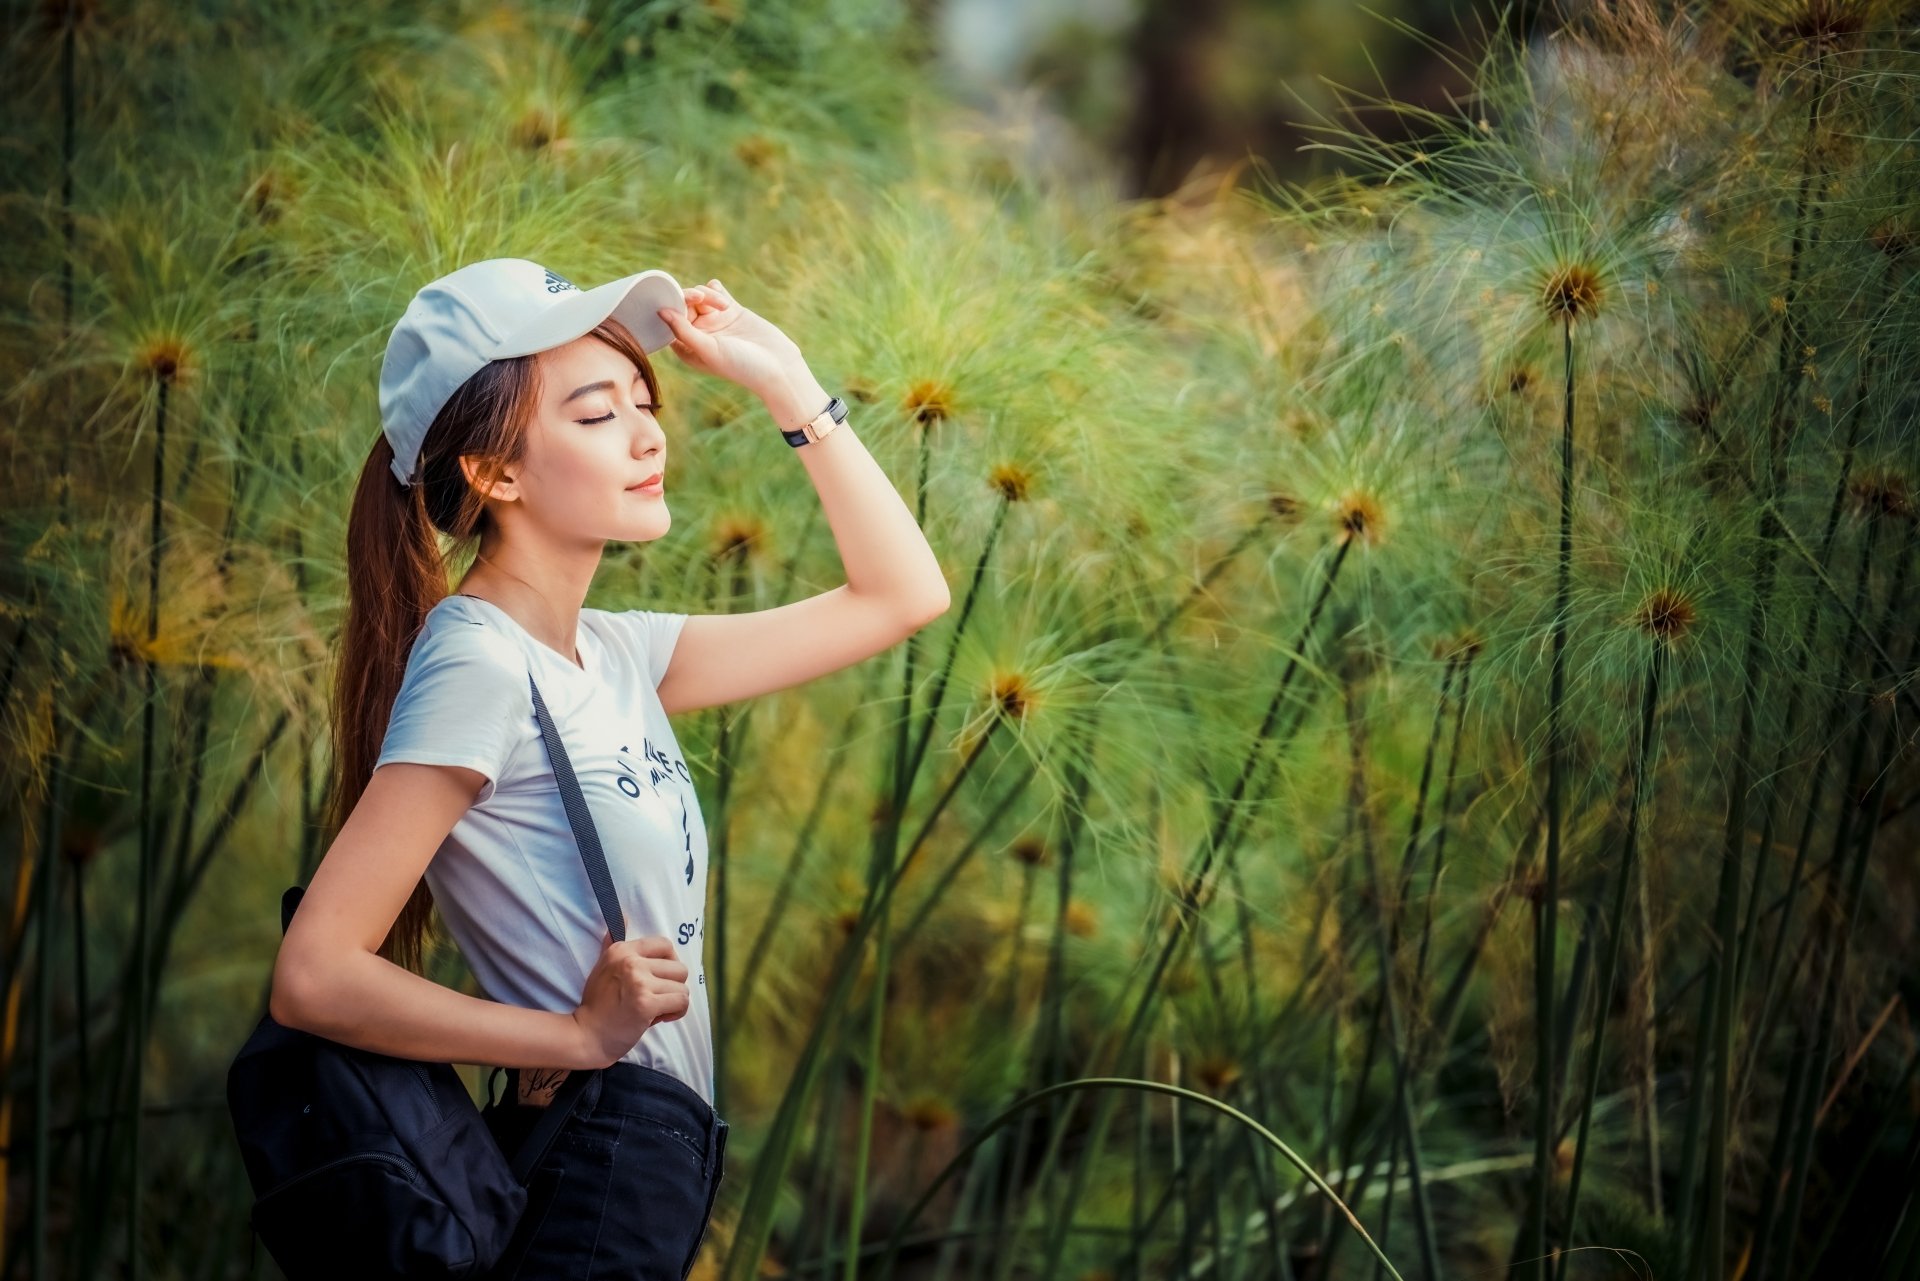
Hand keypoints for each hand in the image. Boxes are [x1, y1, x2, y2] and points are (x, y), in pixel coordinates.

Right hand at [569, 933, 689, 1067]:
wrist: (586, 1036)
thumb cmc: (597, 1004)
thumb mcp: (602, 967)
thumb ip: (614, 943)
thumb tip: (624, 915)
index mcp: (622, 950)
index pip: (665, 944)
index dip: (670, 963)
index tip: (660, 978)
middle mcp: (631, 962)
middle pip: (679, 968)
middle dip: (673, 986)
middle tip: (656, 998)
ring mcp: (639, 982)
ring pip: (682, 988)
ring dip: (673, 1002)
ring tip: (656, 1009)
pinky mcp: (646, 1004)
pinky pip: (681, 1002)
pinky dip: (676, 1013)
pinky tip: (660, 1018)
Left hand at [655, 278, 806, 401]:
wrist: (778, 366)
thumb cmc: (741, 366)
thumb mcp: (708, 350)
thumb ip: (683, 330)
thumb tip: (660, 311)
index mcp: (687, 348)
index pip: (669, 322)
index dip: (671, 307)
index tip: (680, 301)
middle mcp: (699, 334)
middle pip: (683, 305)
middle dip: (690, 297)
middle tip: (701, 297)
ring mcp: (716, 322)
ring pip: (700, 296)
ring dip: (708, 295)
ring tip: (724, 305)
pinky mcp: (732, 311)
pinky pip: (716, 292)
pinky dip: (715, 288)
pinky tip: (720, 292)